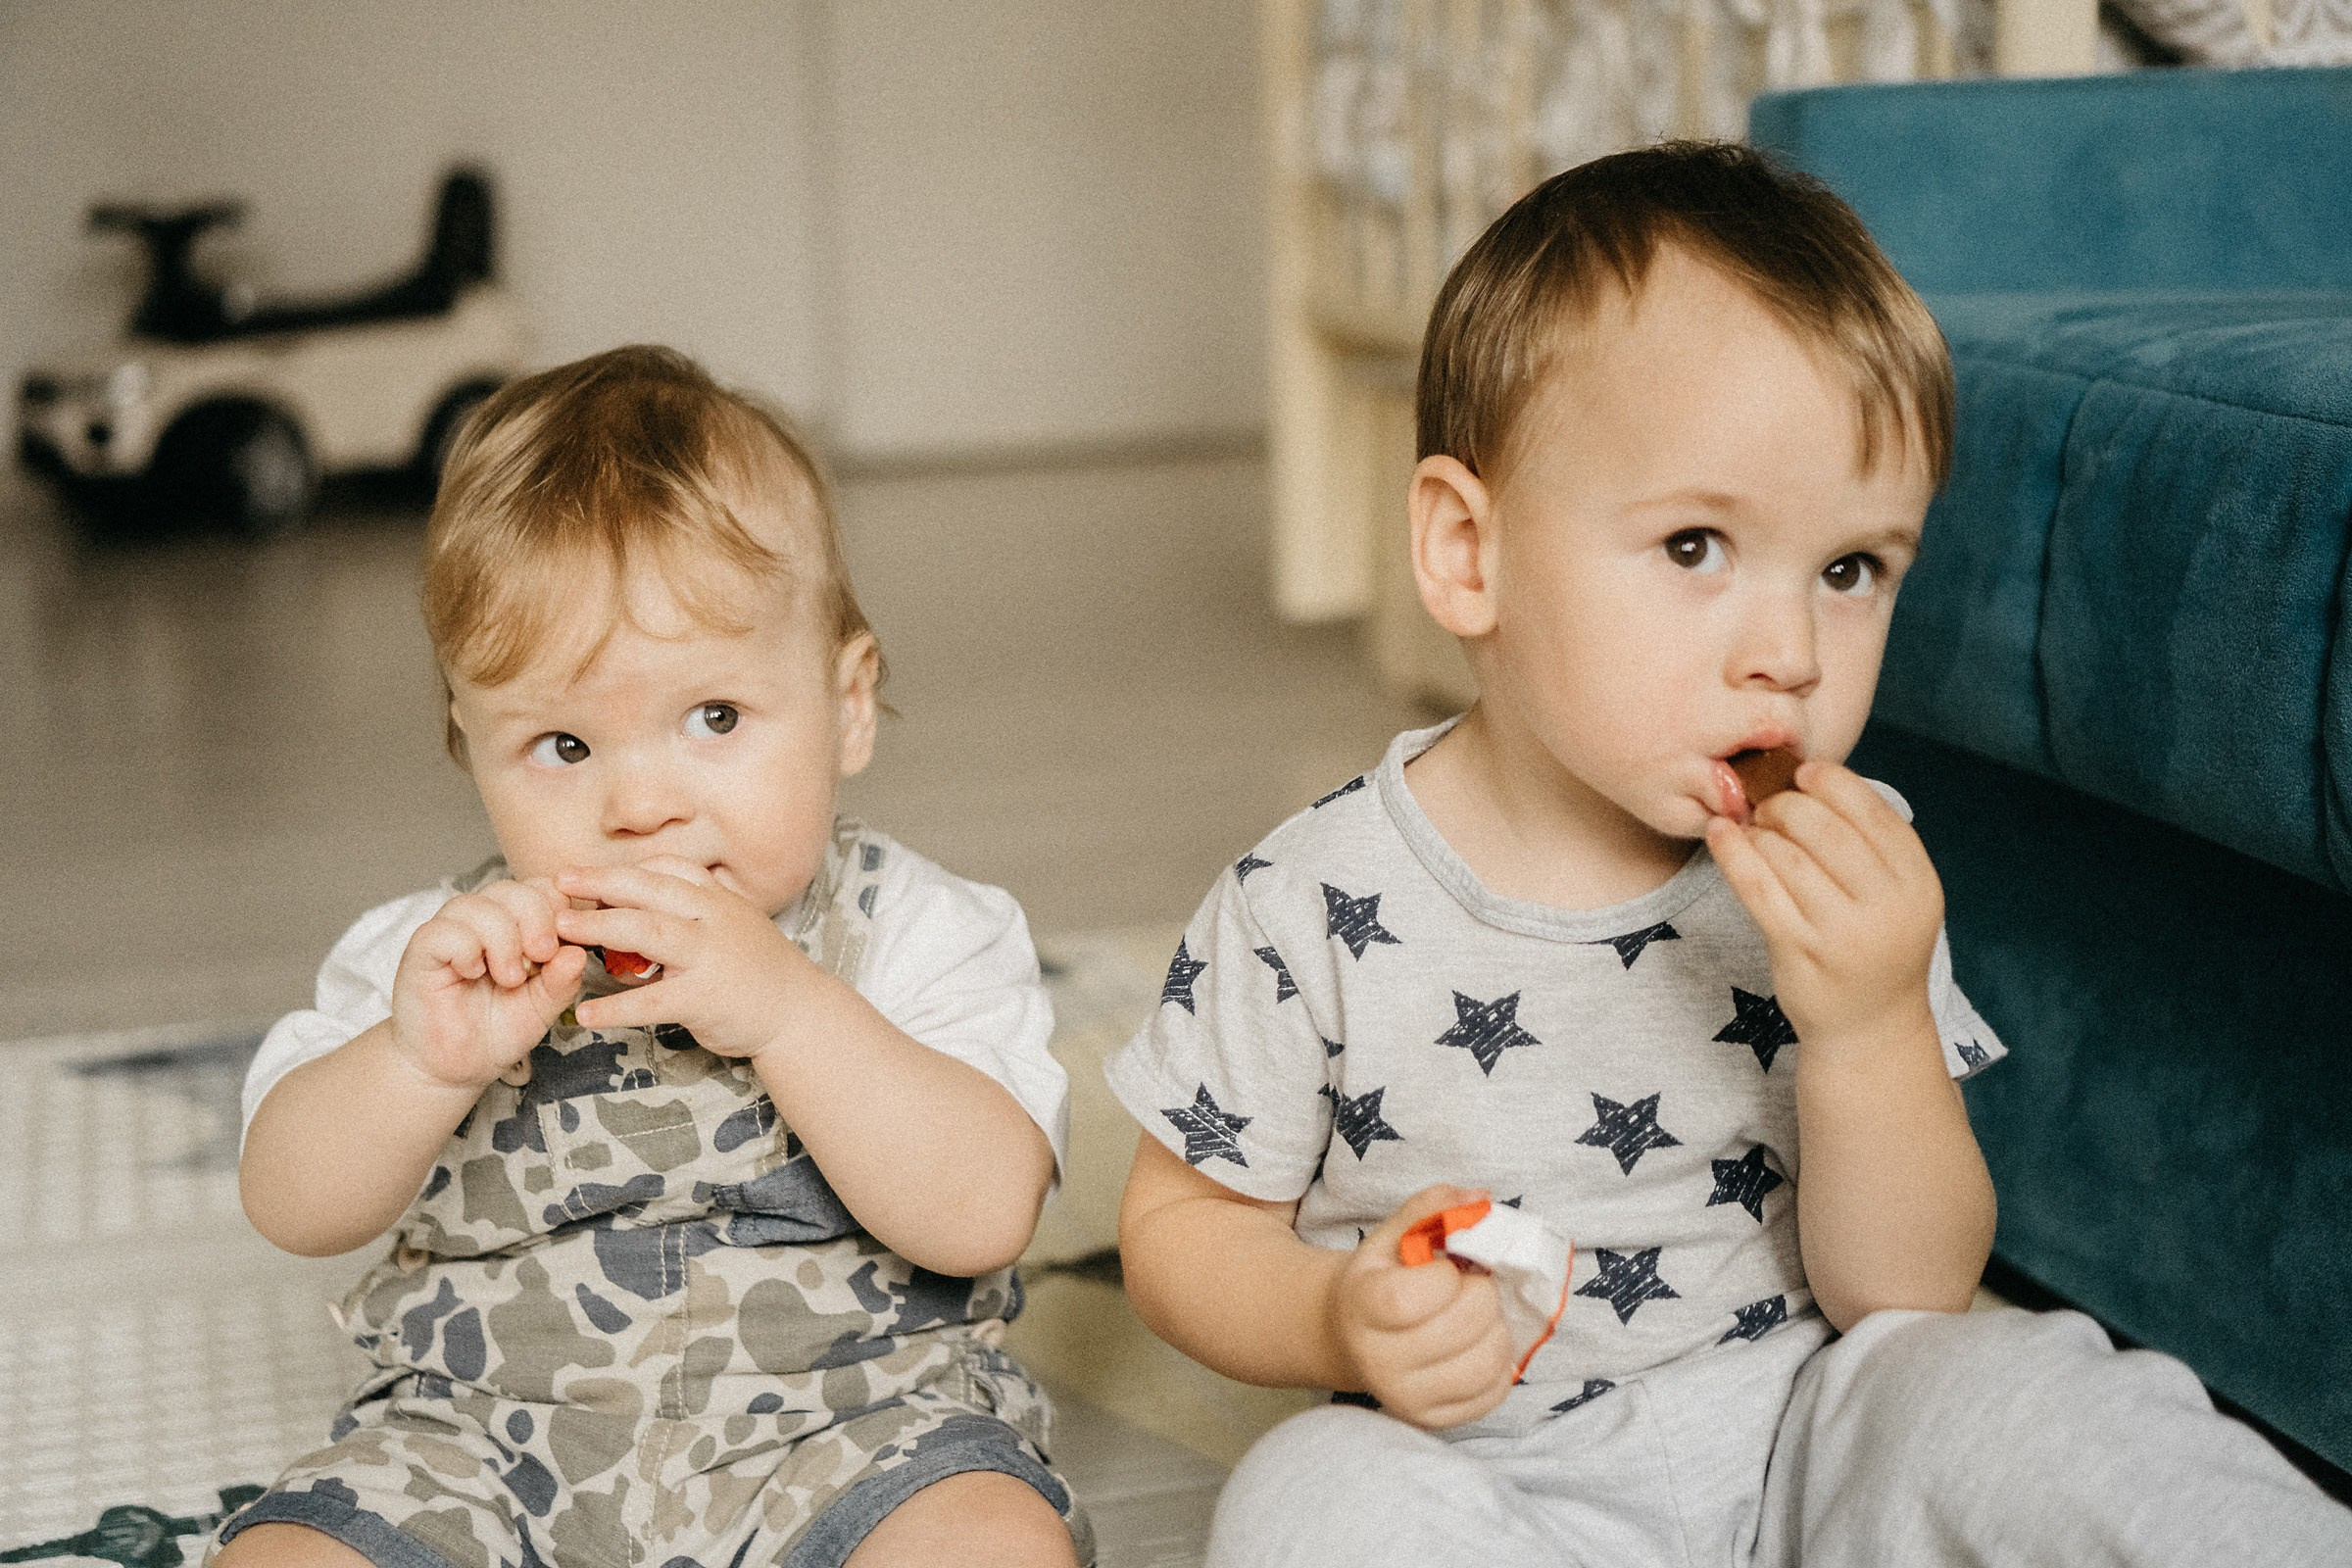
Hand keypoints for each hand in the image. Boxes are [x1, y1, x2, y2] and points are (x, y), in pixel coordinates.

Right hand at [390, 878, 586, 1090]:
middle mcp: (481, 922)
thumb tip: (578, 953)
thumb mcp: (542, 1008)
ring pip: (477, 905)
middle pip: (511, 889)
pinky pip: (443, 931)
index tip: (563, 944)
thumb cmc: (497, 1031)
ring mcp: (450, 933)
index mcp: (515, 926)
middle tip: (542, 955)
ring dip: (503, 939)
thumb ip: (561, 982)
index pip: (539, 888)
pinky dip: (466, 948)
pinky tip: (473, 973)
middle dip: (536, 917)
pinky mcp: (421, 952)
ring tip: (510, 978)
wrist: (454, 1068)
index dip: (557, 907)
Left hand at [552, 856, 817, 1058]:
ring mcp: (709, 957)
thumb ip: (691, 907)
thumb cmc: (757, 968)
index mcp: (716, 899)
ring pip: (648, 932)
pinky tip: (586, 1012)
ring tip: (561, 931)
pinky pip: (653, 1001)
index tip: (585, 873)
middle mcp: (712, 919)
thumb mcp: (730, 922)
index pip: (667, 869)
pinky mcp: (704, 998)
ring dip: (600, 928)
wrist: (798, 1011)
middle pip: (650, 890)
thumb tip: (636, 897)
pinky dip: (617, 1007)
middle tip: (558, 882)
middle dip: (601, 883)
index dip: (623, 869)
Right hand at [1328, 1185, 1514, 1429]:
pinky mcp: (1434, 1421)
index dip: (1445, 1275)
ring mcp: (1407, 1398)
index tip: (1444, 1268)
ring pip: (1485, 1363)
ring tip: (1475, 1315)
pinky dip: (1499, 1362)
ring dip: (1495, 1328)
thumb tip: (1480, 1198)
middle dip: (1480, 1295)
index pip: (1412, 1297)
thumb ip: (1431, 1208)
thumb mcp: (1390, 1237)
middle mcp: (1379, 1362)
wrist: (1349, 1337)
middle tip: (1467, 1287)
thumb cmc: (1378, 1280)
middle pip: (1462, 1327)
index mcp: (1361, 1308)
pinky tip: (1478, 1344)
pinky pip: (1493, 1393)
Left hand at [1704, 762, 1942, 1046]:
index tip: (1805, 772)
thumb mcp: (1897, 896)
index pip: (1874, 813)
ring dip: (1760, 830)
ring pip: (1787, 855)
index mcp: (1918, 884)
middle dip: (1788, 803)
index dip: (1835, 783)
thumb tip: (1808, 779)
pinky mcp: (1798, 950)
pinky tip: (1720, 835)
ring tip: (1751, 825)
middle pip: (1826, 829)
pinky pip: (1756, 887)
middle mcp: (1886, 908)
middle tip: (1768, 801)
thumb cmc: (1874, 946)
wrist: (1868, 1026)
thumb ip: (1869, 845)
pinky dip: (1733, 853)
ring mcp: (1841, 933)